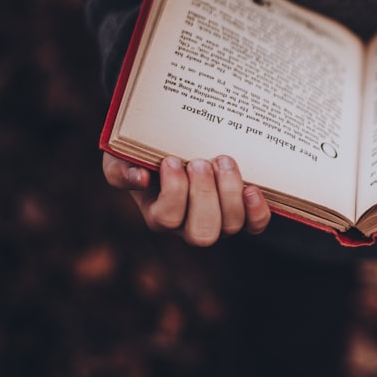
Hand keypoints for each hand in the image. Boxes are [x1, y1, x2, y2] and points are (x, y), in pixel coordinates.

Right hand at [102, 152, 270, 245]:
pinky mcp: (242, 213)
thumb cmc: (145, 152)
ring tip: (222, 160)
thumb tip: (140, 178)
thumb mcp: (120, 157)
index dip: (174, 191)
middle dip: (204, 196)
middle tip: (199, 162)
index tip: (172, 160)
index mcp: (159, 215)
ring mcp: (218, 221)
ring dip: (229, 191)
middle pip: (202, 233)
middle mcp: (189, 226)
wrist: (175, 142)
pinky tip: (251, 188)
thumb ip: (120, 169)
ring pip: (230, 226)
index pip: (167, 218)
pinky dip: (257, 210)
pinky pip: (254, 224)